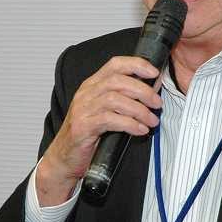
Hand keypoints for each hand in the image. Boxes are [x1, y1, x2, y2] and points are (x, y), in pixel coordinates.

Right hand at [36, 56, 161, 205]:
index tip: (154, 72)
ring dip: (139, 109)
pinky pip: (110, 120)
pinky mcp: (83, 126)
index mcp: (92, 86)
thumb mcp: (105, 112)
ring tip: (151, 120)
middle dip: (143, 90)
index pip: (115, 64)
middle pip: (118, 81)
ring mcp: (83, 109)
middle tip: (157, 103)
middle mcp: (86, 94)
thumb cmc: (87, 135)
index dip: (137, 65)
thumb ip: (124, 100)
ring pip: (115, 99)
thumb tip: (151, 92)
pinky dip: (129, 124)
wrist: (64, 157)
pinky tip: (139, 130)